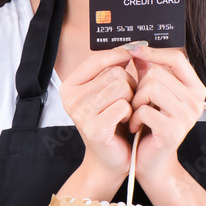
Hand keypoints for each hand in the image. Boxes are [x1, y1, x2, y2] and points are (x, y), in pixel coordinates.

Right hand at [59, 46, 137, 183]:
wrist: (112, 160)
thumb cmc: (114, 122)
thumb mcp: (112, 90)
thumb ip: (120, 67)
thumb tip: (135, 45)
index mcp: (70, 85)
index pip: (98, 59)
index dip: (119, 54)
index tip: (134, 53)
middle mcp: (71, 98)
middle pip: (115, 73)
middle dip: (130, 85)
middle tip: (127, 101)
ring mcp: (80, 113)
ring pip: (122, 87)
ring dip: (131, 99)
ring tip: (125, 112)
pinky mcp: (94, 128)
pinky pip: (124, 106)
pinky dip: (131, 113)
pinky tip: (125, 123)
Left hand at [126, 45, 205, 181]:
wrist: (152, 163)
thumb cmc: (151, 126)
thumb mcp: (151, 94)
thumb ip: (148, 71)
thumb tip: (137, 47)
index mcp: (195, 89)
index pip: (177, 58)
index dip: (154, 52)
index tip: (133, 50)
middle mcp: (196, 101)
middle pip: (158, 73)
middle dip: (139, 86)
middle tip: (137, 104)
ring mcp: (187, 117)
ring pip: (151, 88)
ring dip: (136, 102)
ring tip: (136, 114)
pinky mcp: (173, 131)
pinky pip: (145, 110)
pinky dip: (134, 118)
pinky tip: (136, 127)